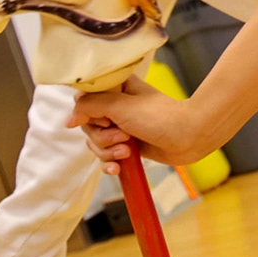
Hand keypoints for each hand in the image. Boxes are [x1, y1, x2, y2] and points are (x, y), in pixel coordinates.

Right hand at [69, 76, 212, 171]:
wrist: (189, 137)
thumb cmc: (160, 117)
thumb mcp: (120, 106)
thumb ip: (90, 107)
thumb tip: (68, 119)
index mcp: (115, 88)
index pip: (83, 99)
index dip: (88, 113)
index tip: (104, 118)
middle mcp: (116, 105)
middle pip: (87, 125)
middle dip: (101, 136)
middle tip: (122, 135)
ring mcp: (121, 126)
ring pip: (96, 143)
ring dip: (108, 151)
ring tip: (128, 150)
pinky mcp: (127, 145)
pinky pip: (107, 156)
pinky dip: (110, 163)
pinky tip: (117, 168)